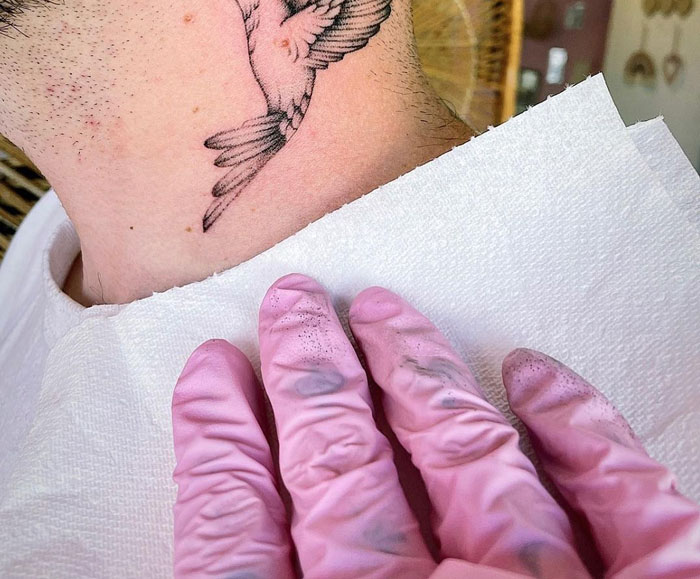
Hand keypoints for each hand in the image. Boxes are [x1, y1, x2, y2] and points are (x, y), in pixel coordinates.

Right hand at [171, 275, 699, 577]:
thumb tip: (233, 518)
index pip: (238, 537)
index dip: (216, 447)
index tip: (209, 370)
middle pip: (343, 464)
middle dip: (310, 371)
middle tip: (295, 300)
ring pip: (460, 449)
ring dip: (412, 367)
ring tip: (380, 308)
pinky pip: (618, 498)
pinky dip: (574, 427)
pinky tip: (532, 370)